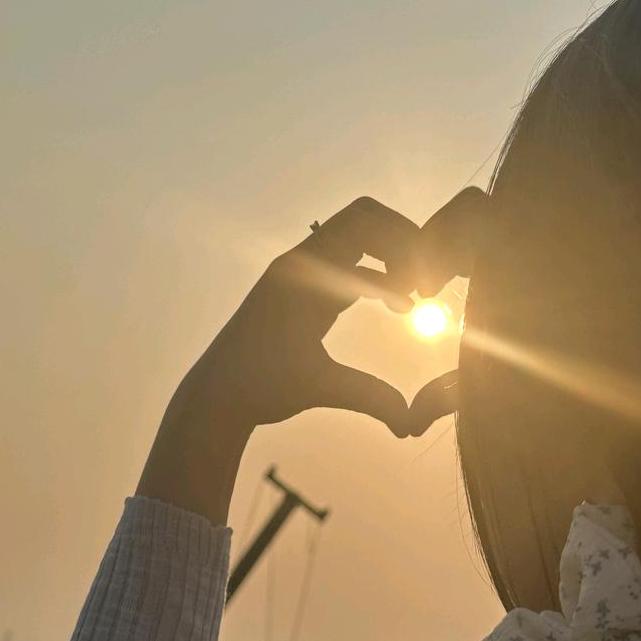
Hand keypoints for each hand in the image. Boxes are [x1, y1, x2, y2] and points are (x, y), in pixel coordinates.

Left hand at [137, 189, 486, 522]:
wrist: (216, 394)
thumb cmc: (260, 388)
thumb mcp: (319, 388)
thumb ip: (370, 398)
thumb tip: (411, 423)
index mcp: (305, 275)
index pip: (366, 228)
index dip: (405, 253)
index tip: (421, 297)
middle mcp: (301, 262)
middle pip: (366, 217)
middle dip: (403, 241)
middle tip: (424, 283)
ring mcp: (300, 270)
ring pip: (357, 234)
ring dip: (391, 254)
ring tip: (412, 296)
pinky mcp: (302, 286)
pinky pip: (348, 258)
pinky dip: (377, 271)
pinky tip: (395, 305)